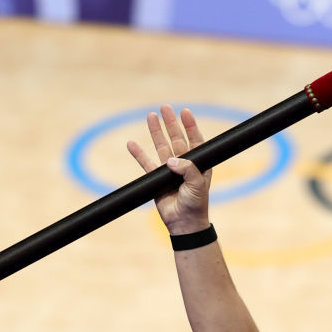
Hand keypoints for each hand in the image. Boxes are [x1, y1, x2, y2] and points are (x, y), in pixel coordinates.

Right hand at [127, 105, 212, 233]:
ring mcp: (169, 170)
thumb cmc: (196, 204)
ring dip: (155, 132)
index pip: (195, 140)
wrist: (184, 223)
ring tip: (151, 116)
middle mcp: (184, 164)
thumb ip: (188, 170)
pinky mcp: (156, 179)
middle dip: (171, 123)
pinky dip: (139, 154)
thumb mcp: (197, 185)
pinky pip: (146, 163)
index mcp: (199, 164)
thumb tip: (171, 160)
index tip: (185, 111)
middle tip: (165, 108)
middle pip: (176, 139)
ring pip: (161, 147)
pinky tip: (132, 143)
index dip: (190, 126)